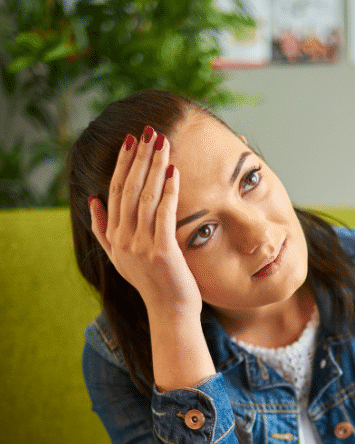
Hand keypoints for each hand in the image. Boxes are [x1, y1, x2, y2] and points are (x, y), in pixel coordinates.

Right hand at [88, 128, 201, 319]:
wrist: (169, 312)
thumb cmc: (152, 283)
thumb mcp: (120, 257)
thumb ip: (103, 230)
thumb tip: (92, 199)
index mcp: (113, 237)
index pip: (115, 192)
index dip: (123, 165)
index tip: (131, 141)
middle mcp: (123, 240)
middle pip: (128, 189)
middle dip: (139, 158)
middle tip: (148, 132)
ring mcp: (141, 246)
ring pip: (145, 197)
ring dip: (155, 167)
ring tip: (163, 143)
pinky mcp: (161, 251)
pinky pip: (164, 213)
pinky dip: (169, 190)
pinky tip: (174, 171)